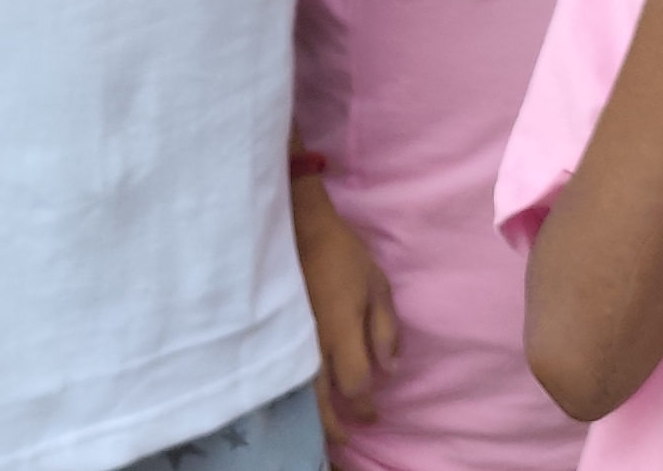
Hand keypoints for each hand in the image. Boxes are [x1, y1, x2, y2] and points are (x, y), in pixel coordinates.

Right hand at [294, 173, 400, 435]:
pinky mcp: (273, 330)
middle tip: (344, 438)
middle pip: (323, 400)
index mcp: (343, 332)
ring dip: (312, 414)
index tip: (373, 414)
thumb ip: (385, 329)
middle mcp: (314, 343)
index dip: (365, 404)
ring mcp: (289, 338)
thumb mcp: (378, 285)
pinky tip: (296, 399)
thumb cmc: (341, 253)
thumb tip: (389, 369)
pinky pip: (282, 371)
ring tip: (320, 428)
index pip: (356, 384)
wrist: (295, 225)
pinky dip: (291, 392)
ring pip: (298, 391)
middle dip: (335, 424)